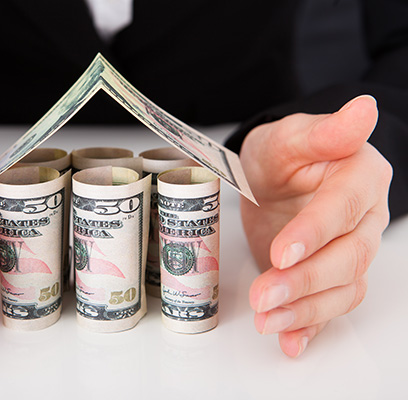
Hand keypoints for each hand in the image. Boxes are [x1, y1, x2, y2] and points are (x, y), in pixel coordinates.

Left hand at [239, 95, 391, 356]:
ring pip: (342, 288)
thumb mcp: (289, 136)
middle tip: (263, 295)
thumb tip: (362, 110)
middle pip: (347, 257)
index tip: (284, 251)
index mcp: (359, 178)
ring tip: (266, 320)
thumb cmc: (281, 155)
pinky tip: (290, 341)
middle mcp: (363, 219)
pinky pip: (329, 306)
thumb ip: (323, 132)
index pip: (344, 208)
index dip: (316, 233)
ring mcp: (349, 250)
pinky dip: (310, 326)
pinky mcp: (328, 276)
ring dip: (304, 310)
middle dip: (304, 281)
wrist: (272, 178)